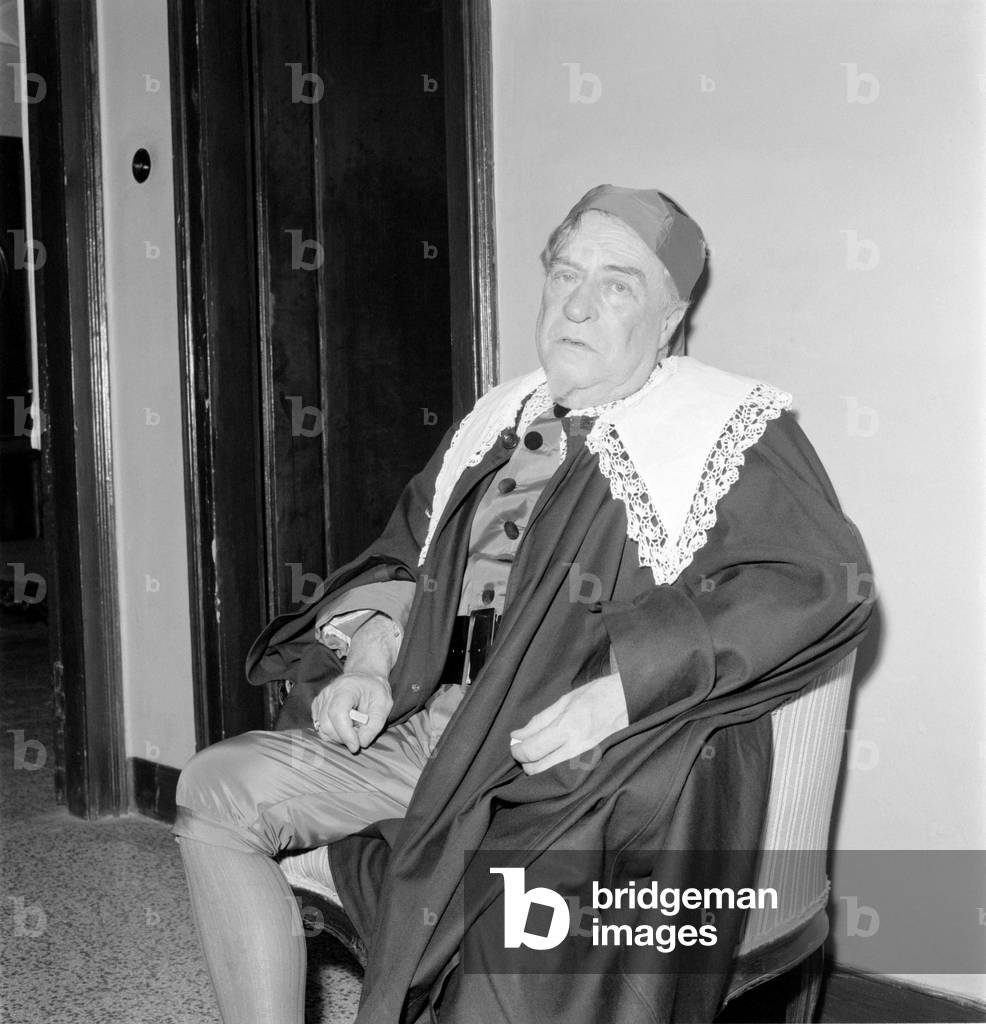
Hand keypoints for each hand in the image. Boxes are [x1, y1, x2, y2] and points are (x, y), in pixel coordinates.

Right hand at [312, 672, 391, 752]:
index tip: (356, 746)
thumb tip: (362, 743)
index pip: (338, 713)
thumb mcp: (384, 705)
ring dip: (338, 736)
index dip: (345, 733)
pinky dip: (332, 733)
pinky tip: (345, 726)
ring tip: (354, 728)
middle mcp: (329, 692)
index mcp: (346, 688)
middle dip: (343, 737)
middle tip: (360, 735)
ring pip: (321, 728)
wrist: (365, 678)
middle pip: (327, 724)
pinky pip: (320, 727)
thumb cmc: (375, 691)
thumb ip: (375, 725)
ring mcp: (321, 699)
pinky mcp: (317, 706)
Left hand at [509, 674, 627, 774]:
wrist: (630, 701)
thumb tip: (517, 735)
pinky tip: (555, 760)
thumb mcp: (565, 700)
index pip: (531, 750)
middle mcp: (577, 749)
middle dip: (526, 762)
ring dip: (540, 769)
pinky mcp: (595, 767)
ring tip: (540, 755)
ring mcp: (587, 761)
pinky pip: (568, 778)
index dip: (517, 750)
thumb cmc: (597, 695)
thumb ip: (539, 720)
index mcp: (567, 728)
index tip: (515, 745)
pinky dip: (556, 772)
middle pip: (538, 769)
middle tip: (526, 750)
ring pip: (552, 778)